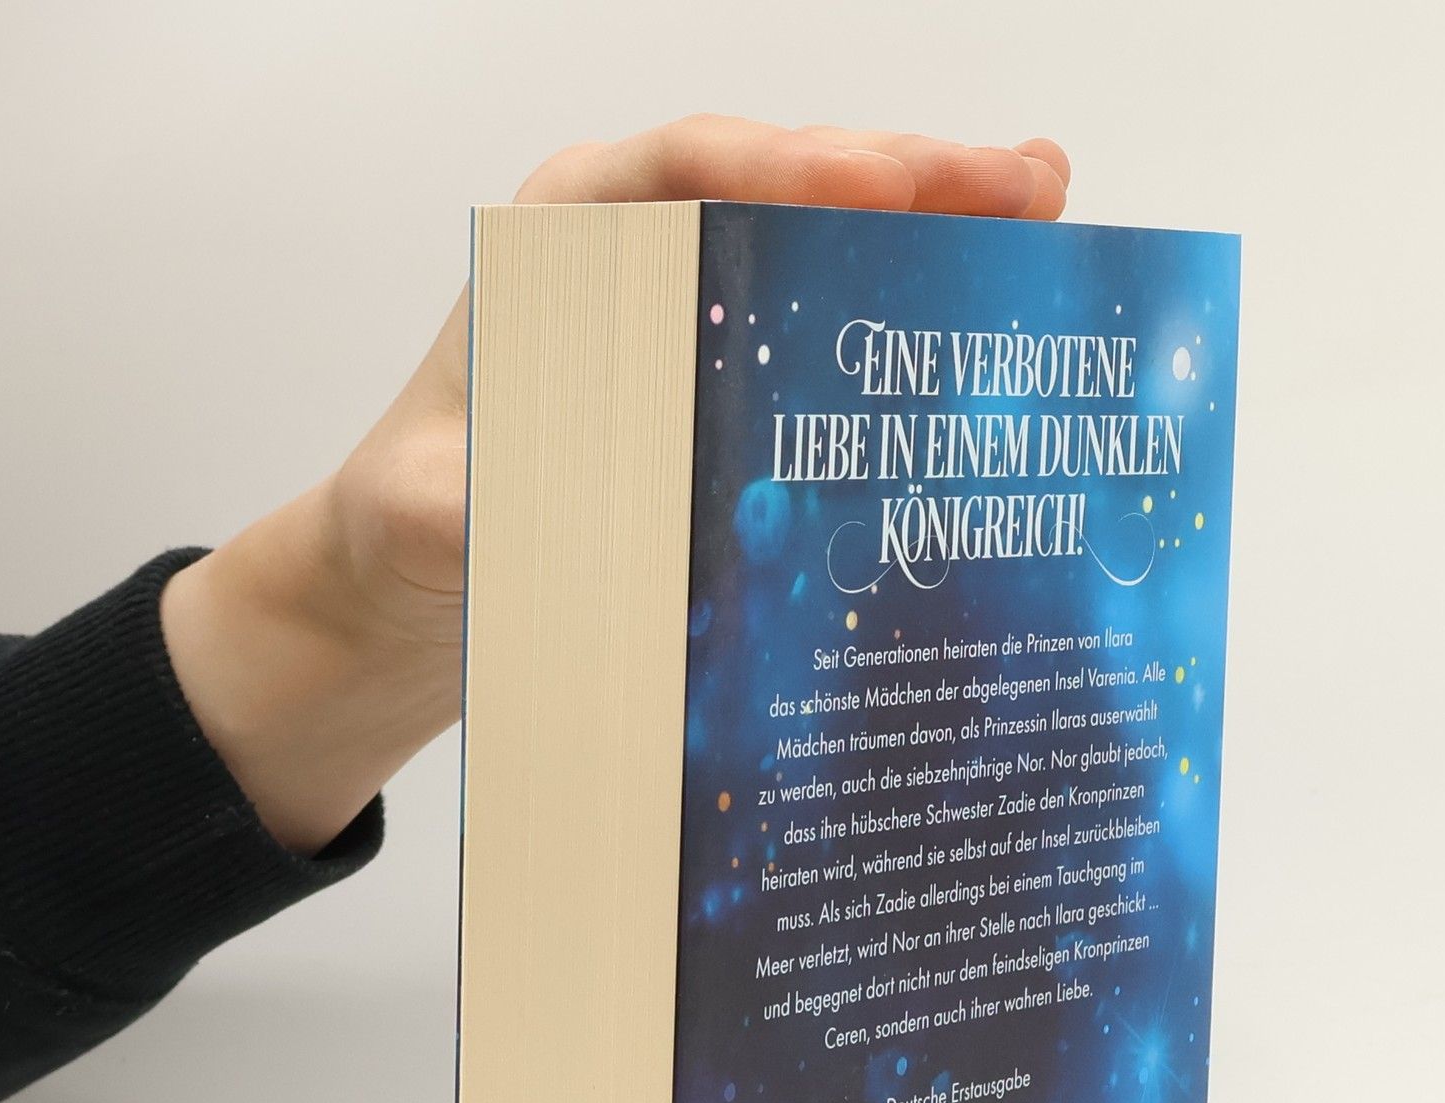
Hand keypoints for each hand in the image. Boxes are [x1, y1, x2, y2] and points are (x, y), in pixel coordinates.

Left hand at [162, 118, 1071, 851]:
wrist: (404, 590)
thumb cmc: (403, 530)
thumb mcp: (421, 516)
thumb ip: (469, 506)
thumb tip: (541, 517)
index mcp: (558, 248)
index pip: (681, 174)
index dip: (787, 169)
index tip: (875, 183)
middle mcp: (636, 261)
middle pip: (781, 190)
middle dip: (907, 180)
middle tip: (1022, 188)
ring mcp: (691, 319)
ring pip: (821, 246)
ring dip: (931, 229)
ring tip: (1041, 213)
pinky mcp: (724, 387)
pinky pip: (824, 330)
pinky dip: (904, 313)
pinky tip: (985, 313)